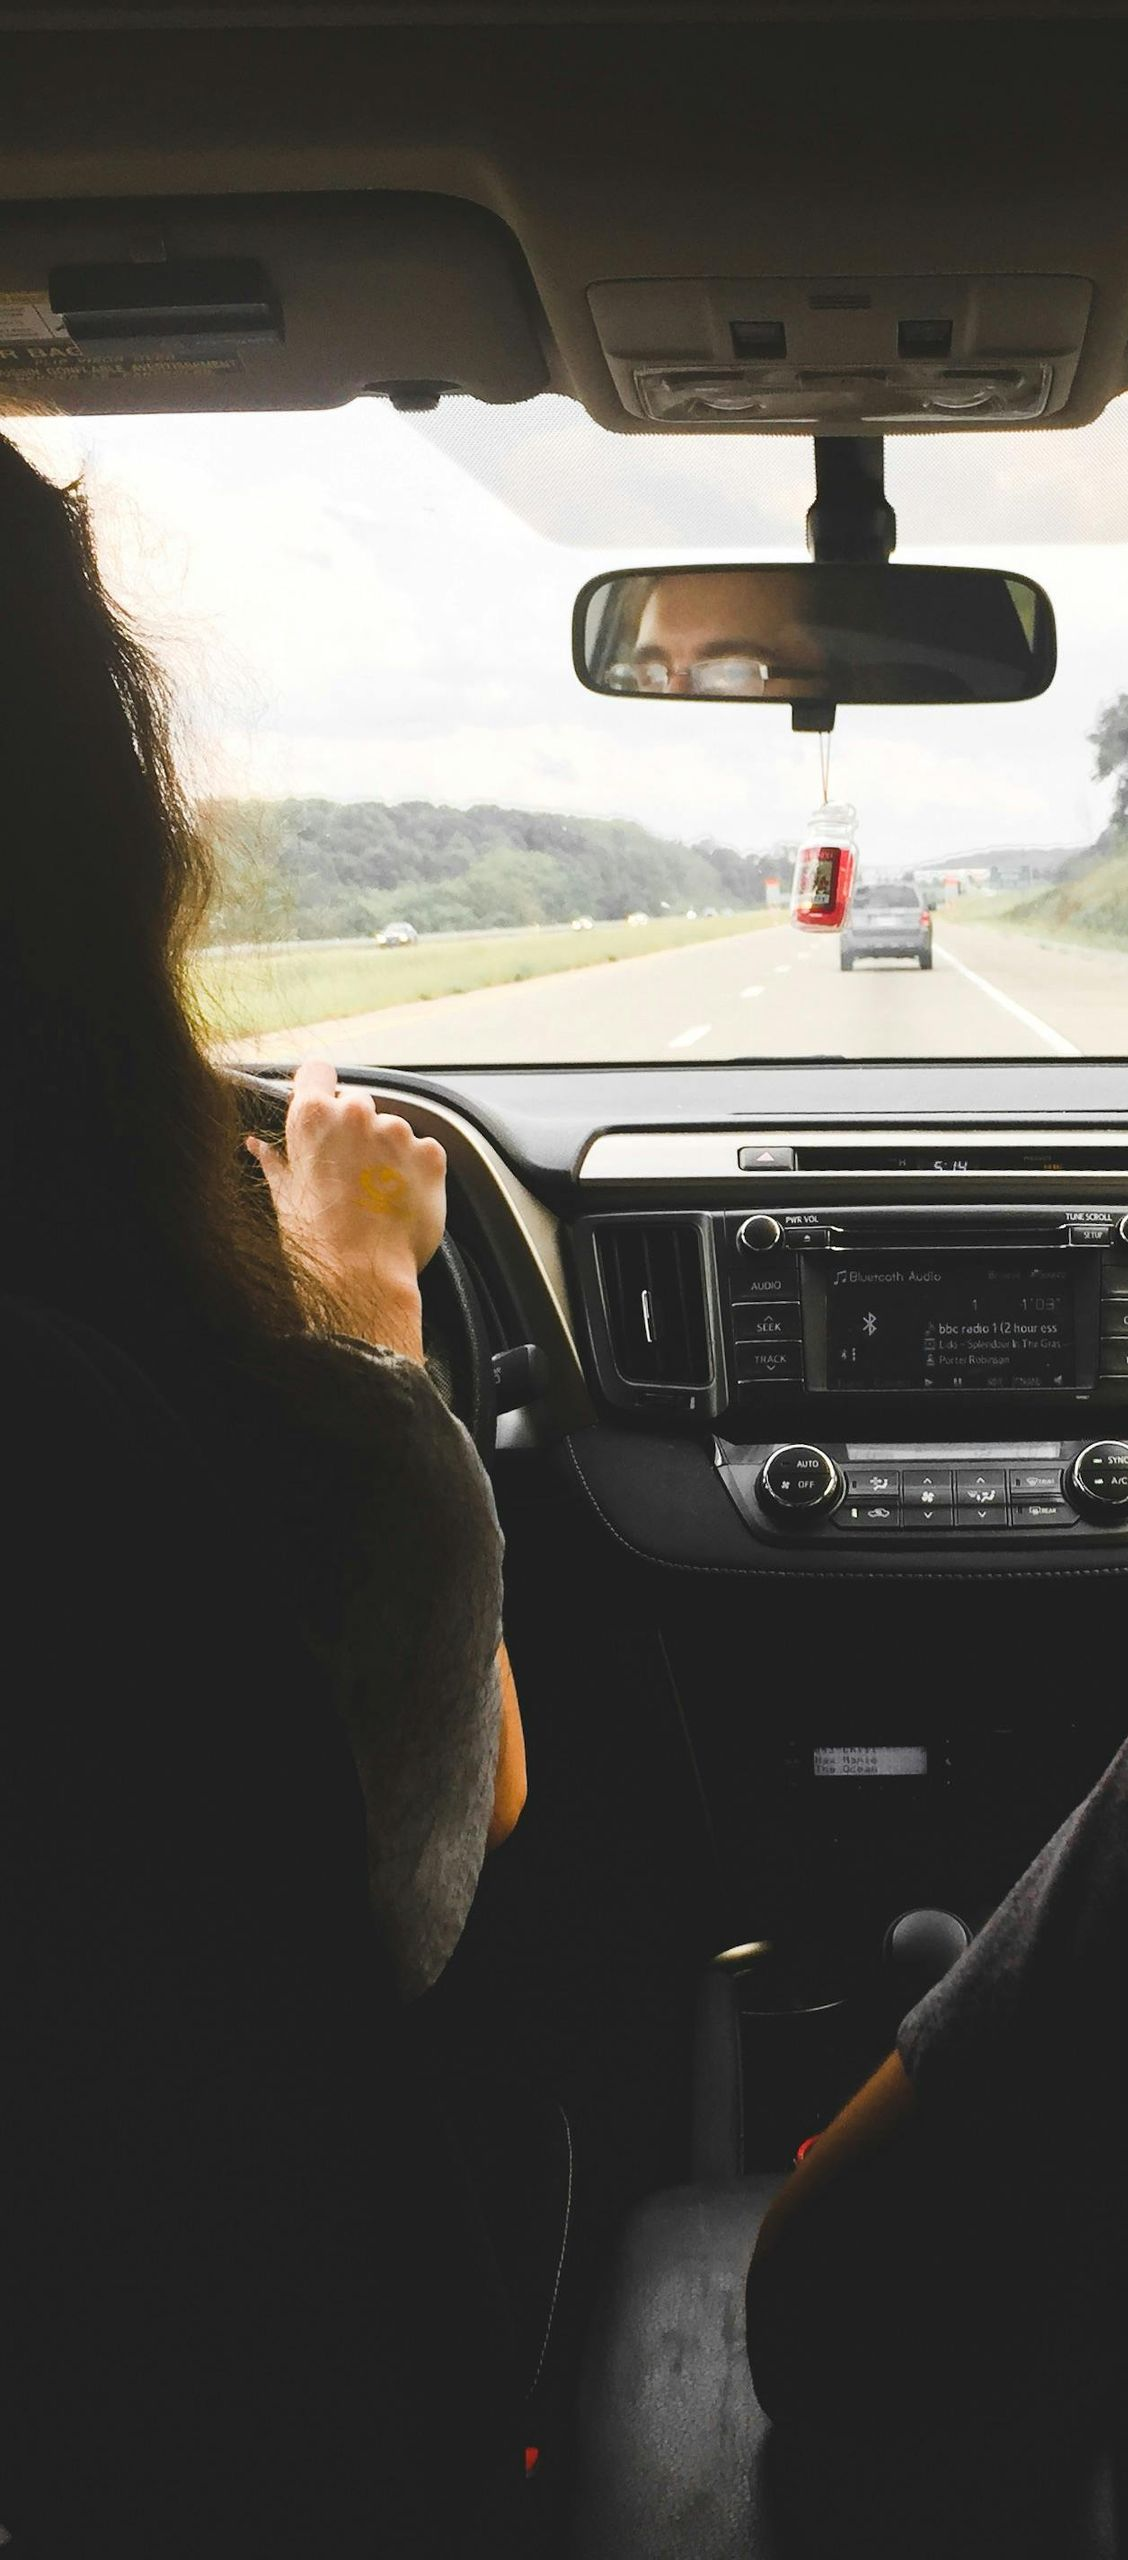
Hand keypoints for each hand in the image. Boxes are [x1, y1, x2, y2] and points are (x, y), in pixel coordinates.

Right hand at [247, 1058, 446, 1353]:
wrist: (361, 1276)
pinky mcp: (430, 1154)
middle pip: (356, 1102)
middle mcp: (358, 1113)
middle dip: (353, 1128)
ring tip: (374, 1192)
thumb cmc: (316, 1240)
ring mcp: (398, 1132)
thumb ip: (275, 1160)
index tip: (321, 1105)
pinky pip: (422, 1150)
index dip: (318, 1088)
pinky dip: (413, 1169)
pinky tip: (397, 1198)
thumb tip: (258, 1145)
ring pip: (391, 1128)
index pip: (316, 1072)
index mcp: (314, 1116)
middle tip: (347, 1170)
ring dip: (385, 1150)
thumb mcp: (283, 1197)